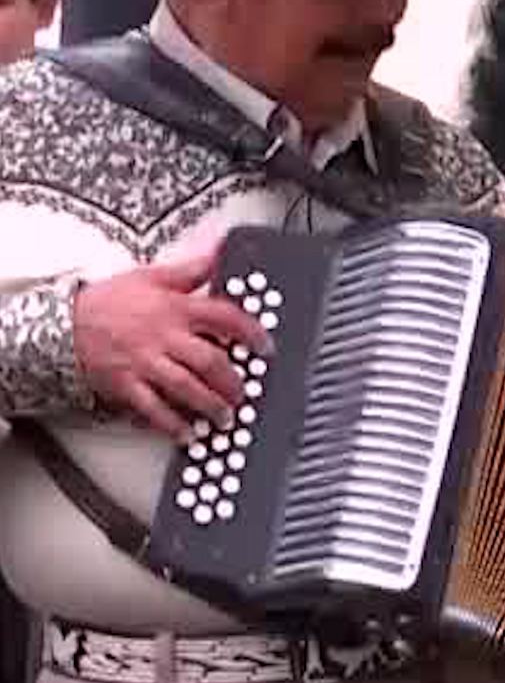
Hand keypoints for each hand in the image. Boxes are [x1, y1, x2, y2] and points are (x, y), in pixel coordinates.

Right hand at [73, 240, 271, 443]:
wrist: (62, 321)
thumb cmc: (109, 300)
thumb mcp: (153, 276)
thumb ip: (193, 268)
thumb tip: (220, 248)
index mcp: (175, 308)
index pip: (224, 318)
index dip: (251, 333)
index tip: (265, 347)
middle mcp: (163, 337)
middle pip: (210, 361)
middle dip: (233, 381)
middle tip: (245, 392)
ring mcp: (144, 363)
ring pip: (186, 388)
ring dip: (210, 405)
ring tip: (224, 417)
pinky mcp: (125, 384)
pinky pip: (153, 408)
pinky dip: (172, 424)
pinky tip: (187, 434)